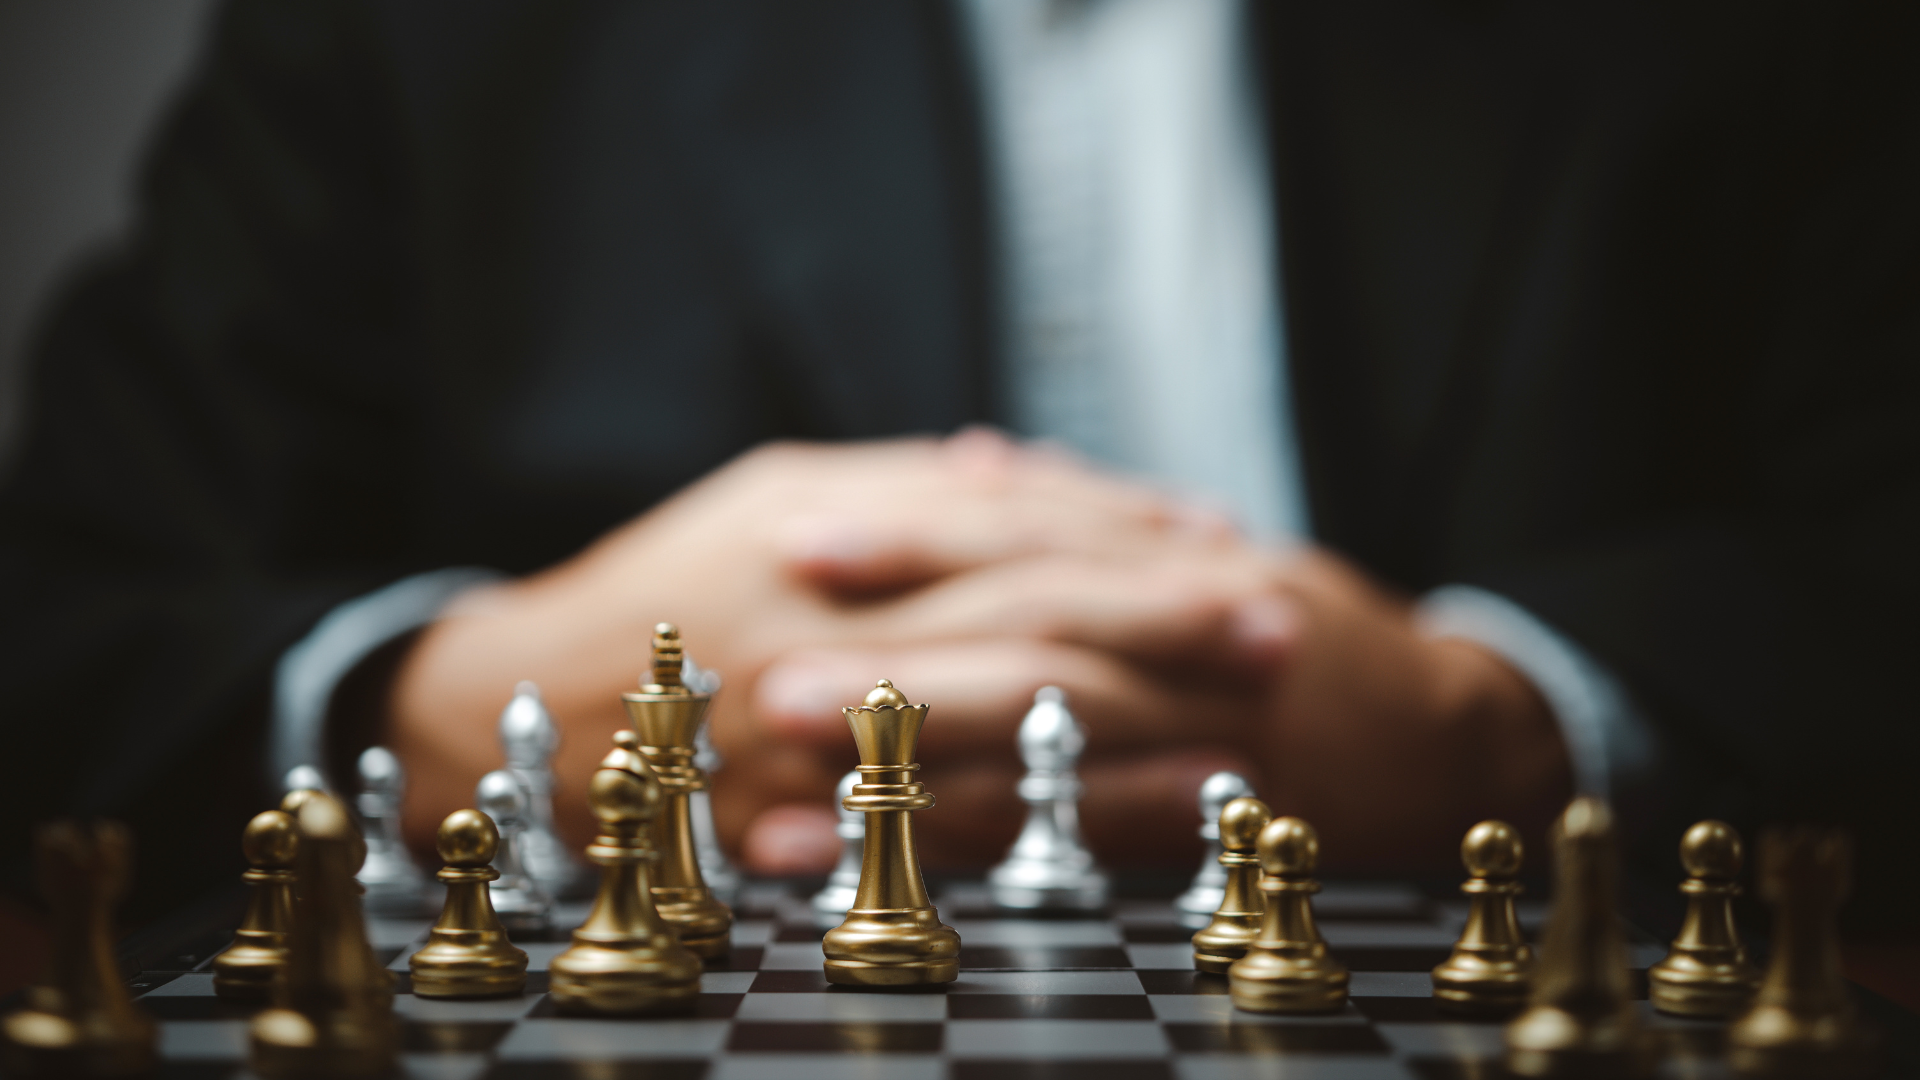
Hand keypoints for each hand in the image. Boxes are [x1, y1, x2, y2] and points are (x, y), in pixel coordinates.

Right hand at [383, 430, 1227, 853]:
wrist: (515, 710)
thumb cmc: (654, 590)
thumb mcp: (765, 497)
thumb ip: (894, 485)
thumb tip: (1008, 467)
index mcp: (822, 530)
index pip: (1002, 522)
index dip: (1119, 530)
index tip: (1220, 542)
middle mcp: (829, 627)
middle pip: (1020, 616)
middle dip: (1158, 621)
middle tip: (1277, 625)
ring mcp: (819, 735)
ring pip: (1000, 732)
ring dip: (1133, 736)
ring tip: (1244, 739)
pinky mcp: (806, 826)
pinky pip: (948, 832)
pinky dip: (1052, 827)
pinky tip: (1137, 827)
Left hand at [749, 544, 1571, 871]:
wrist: (1464, 730)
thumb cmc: (1317, 641)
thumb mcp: (1212, 554)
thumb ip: (1094, 515)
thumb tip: (982, 461)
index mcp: (1173, 551)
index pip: (1028, 527)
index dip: (913, 530)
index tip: (795, 535)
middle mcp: (1191, 621)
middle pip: (1027, 617)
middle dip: (894, 636)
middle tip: (764, 662)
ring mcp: (1215, 719)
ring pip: (1056, 721)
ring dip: (920, 741)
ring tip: (801, 764)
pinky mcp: (1229, 816)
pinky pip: (1097, 832)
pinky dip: (997, 844)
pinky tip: (901, 863)